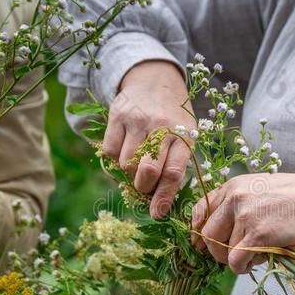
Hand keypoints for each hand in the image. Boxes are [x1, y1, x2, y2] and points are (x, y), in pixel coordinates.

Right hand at [104, 60, 195, 218]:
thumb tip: (160, 204)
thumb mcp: (185, 136)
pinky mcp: (117, 116)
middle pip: (147, 172)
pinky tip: (124, 152)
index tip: (157, 214)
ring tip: (136, 166)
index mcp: (183, 136)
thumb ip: (176, 165)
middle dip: (143, 188)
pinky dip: (114, 160)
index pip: (173, 174)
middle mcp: (161, 127)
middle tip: (145, 186)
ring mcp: (137, 121)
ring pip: (126, 165)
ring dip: (129, 175)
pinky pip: (109, 152)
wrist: (155, 80)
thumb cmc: (174, 118)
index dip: (163, 198)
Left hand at [192, 173, 294, 273]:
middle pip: (207, 234)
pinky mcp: (258, 234)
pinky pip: (236, 261)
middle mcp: (235, 198)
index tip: (201, 244)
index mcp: (233, 186)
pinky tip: (255, 262)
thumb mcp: (259, 188)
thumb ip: (237, 203)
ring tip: (256, 254)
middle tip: (231, 256)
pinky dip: (242, 267)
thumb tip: (219, 230)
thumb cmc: (294, 196)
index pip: (201, 209)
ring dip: (236, 259)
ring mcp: (245, 216)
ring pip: (223, 250)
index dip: (199, 230)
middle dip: (216, 251)